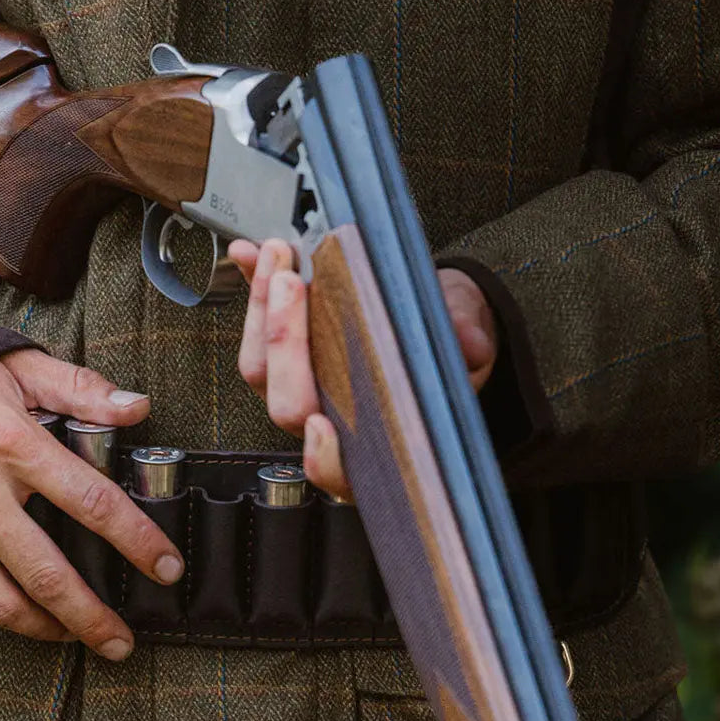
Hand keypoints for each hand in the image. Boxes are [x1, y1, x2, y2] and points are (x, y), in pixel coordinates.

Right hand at [0, 349, 183, 659]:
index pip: (92, 503)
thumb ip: (80, 389)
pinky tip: (18, 617)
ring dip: (46, 630)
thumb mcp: (17, 366)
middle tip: (124, 642)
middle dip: (93, 618)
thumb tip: (138, 407)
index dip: (138, 542)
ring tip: (76, 638)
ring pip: (0, 603)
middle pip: (48, 576)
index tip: (167, 568)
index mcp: (11, 443)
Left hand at [230, 238, 496, 501]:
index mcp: (372, 440)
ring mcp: (298, 387)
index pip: (337, 468)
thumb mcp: (469, 337)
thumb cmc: (447, 346)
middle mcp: (326, 420)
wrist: (437, 320)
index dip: (323, 456)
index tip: (320, 426)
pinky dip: (252, 288)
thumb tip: (470, 344)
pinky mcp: (282, 352)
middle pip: (286, 402)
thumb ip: (469, 340)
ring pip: (259, 367)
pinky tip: (249, 251)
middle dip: (283, 341)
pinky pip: (255, 327)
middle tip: (293, 284)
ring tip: (277, 257)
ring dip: (261, 308)